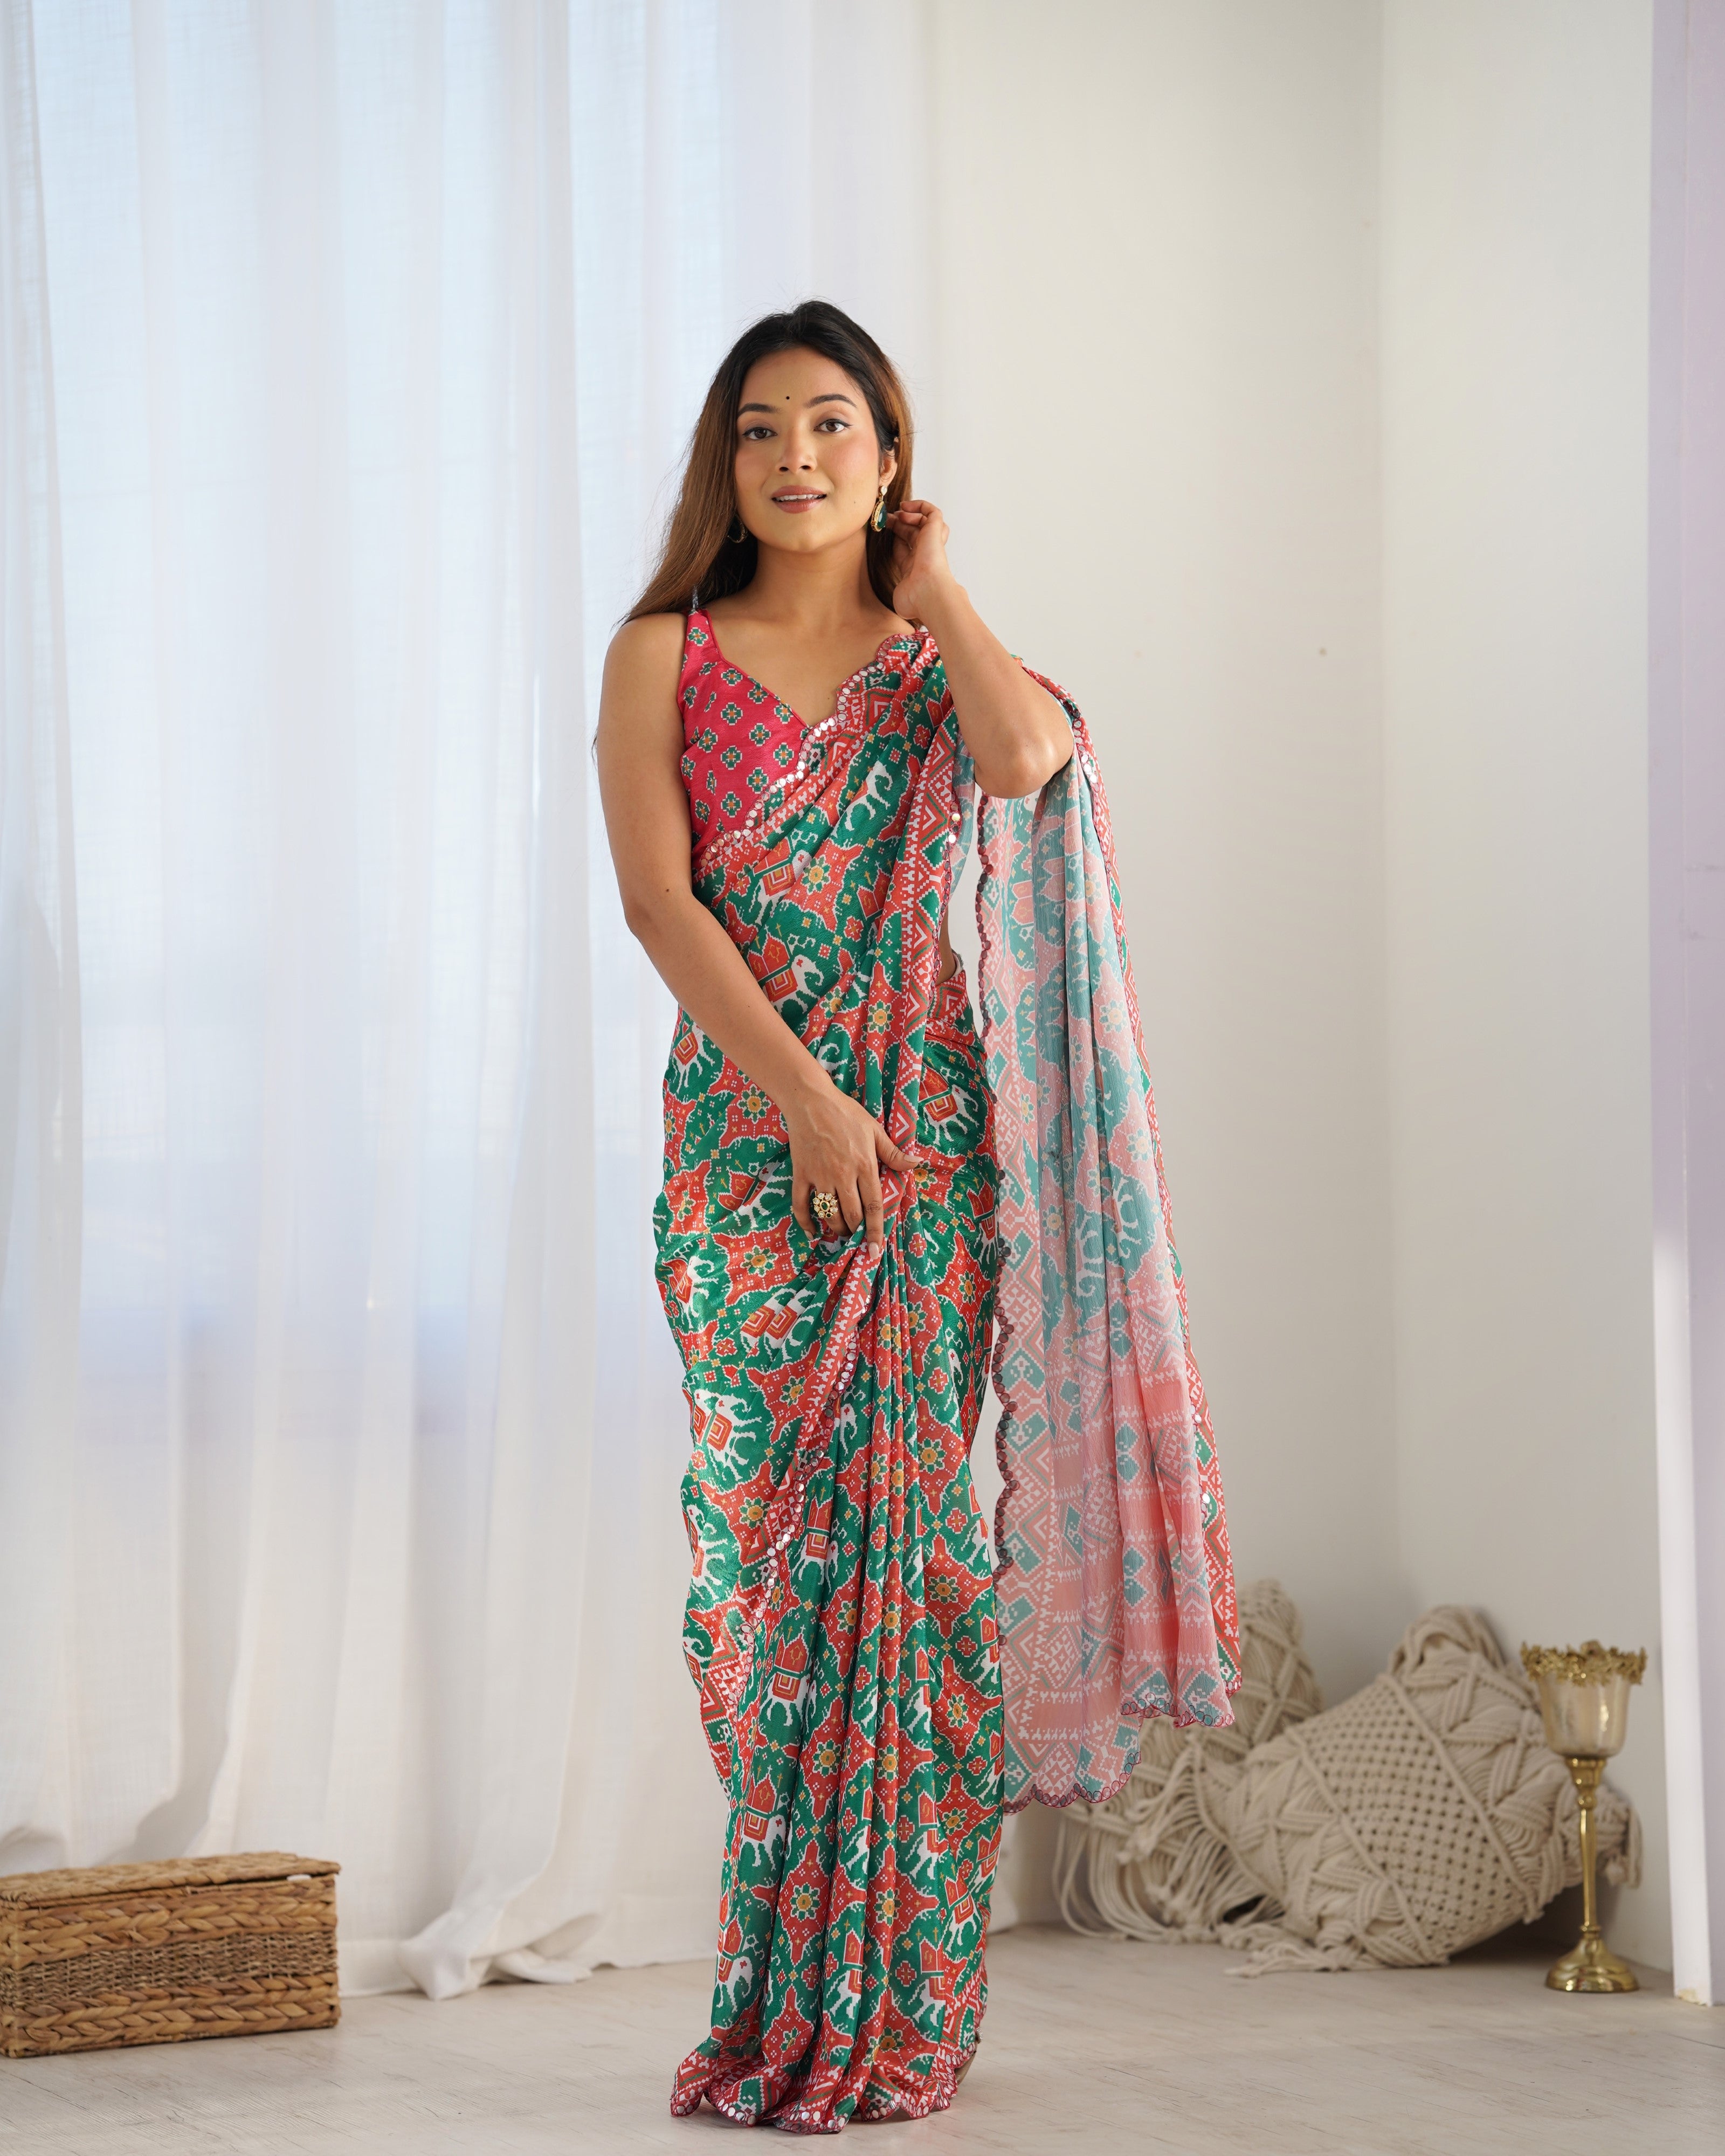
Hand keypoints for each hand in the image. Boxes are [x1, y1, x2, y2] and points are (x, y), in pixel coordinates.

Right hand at [785, 1078, 913, 1248]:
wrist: (810, 1101)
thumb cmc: (846, 1113)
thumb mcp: (875, 1130)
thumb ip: (894, 1153)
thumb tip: (917, 1163)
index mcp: (865, 1166)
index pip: (874, 1207)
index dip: (876, 1231)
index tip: (876, 1250)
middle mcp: (843, 1176)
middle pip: (852, 1215)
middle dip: (857, 1232)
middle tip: (859, 1238)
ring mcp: (820, 1177)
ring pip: (829, 1214)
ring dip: (837, 1228)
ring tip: (842, 1232)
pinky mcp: (801, 1174)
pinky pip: (801, 1205)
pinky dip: (806, 1222)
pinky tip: (812, 1232)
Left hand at [886, 498, 955, 625]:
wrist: (927, 594)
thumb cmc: (915, 600)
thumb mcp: (899, 595)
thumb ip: (899, 593)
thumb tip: (902, 602)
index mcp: (916, 568)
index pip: (906, 547)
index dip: (895, 537)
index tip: (883, 530)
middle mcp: (925, 554)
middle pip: (913, 532)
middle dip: (899, 523)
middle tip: (886, 518)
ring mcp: (932, 543)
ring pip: (925, 521)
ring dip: (910, 514)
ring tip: (898, 513)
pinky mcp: (936, 532)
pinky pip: (933, 512)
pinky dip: (920, 506)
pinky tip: (906, 509)